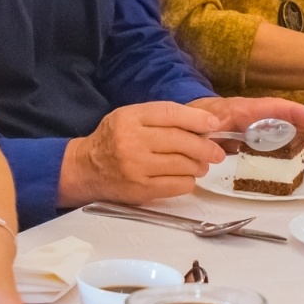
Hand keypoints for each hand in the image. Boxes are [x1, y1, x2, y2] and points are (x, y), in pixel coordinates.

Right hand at [58, 102, 225, 205]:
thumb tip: (201, 124)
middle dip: (205, 147)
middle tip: (216, 152)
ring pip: (183, 164)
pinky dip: (188, 181)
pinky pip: (177, 185)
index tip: (213, 124)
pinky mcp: (141, 189)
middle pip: (180, 141)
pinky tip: (186, 176)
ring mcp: (137, 167)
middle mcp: (132, 141)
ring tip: (201, 164)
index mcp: (130, 118)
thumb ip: (160, 117)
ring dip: (199, 165)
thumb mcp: (129, 117)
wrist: (87, 168)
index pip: (170, 114)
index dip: (197, 119)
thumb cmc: (113, 139)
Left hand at [193, 96, 303, 161]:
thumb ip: (209, 129)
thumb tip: (217, 140)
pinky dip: (293, 151)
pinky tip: (302, 161)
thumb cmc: (197, 118)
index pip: (275, 107)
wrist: (187, 122)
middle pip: (289, 122)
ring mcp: (257, 129)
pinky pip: (279, 144)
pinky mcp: (255, 141)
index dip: (295, 113)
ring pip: (287, 133)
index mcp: (244, 111)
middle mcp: (256, 118)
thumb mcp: (201, 122)